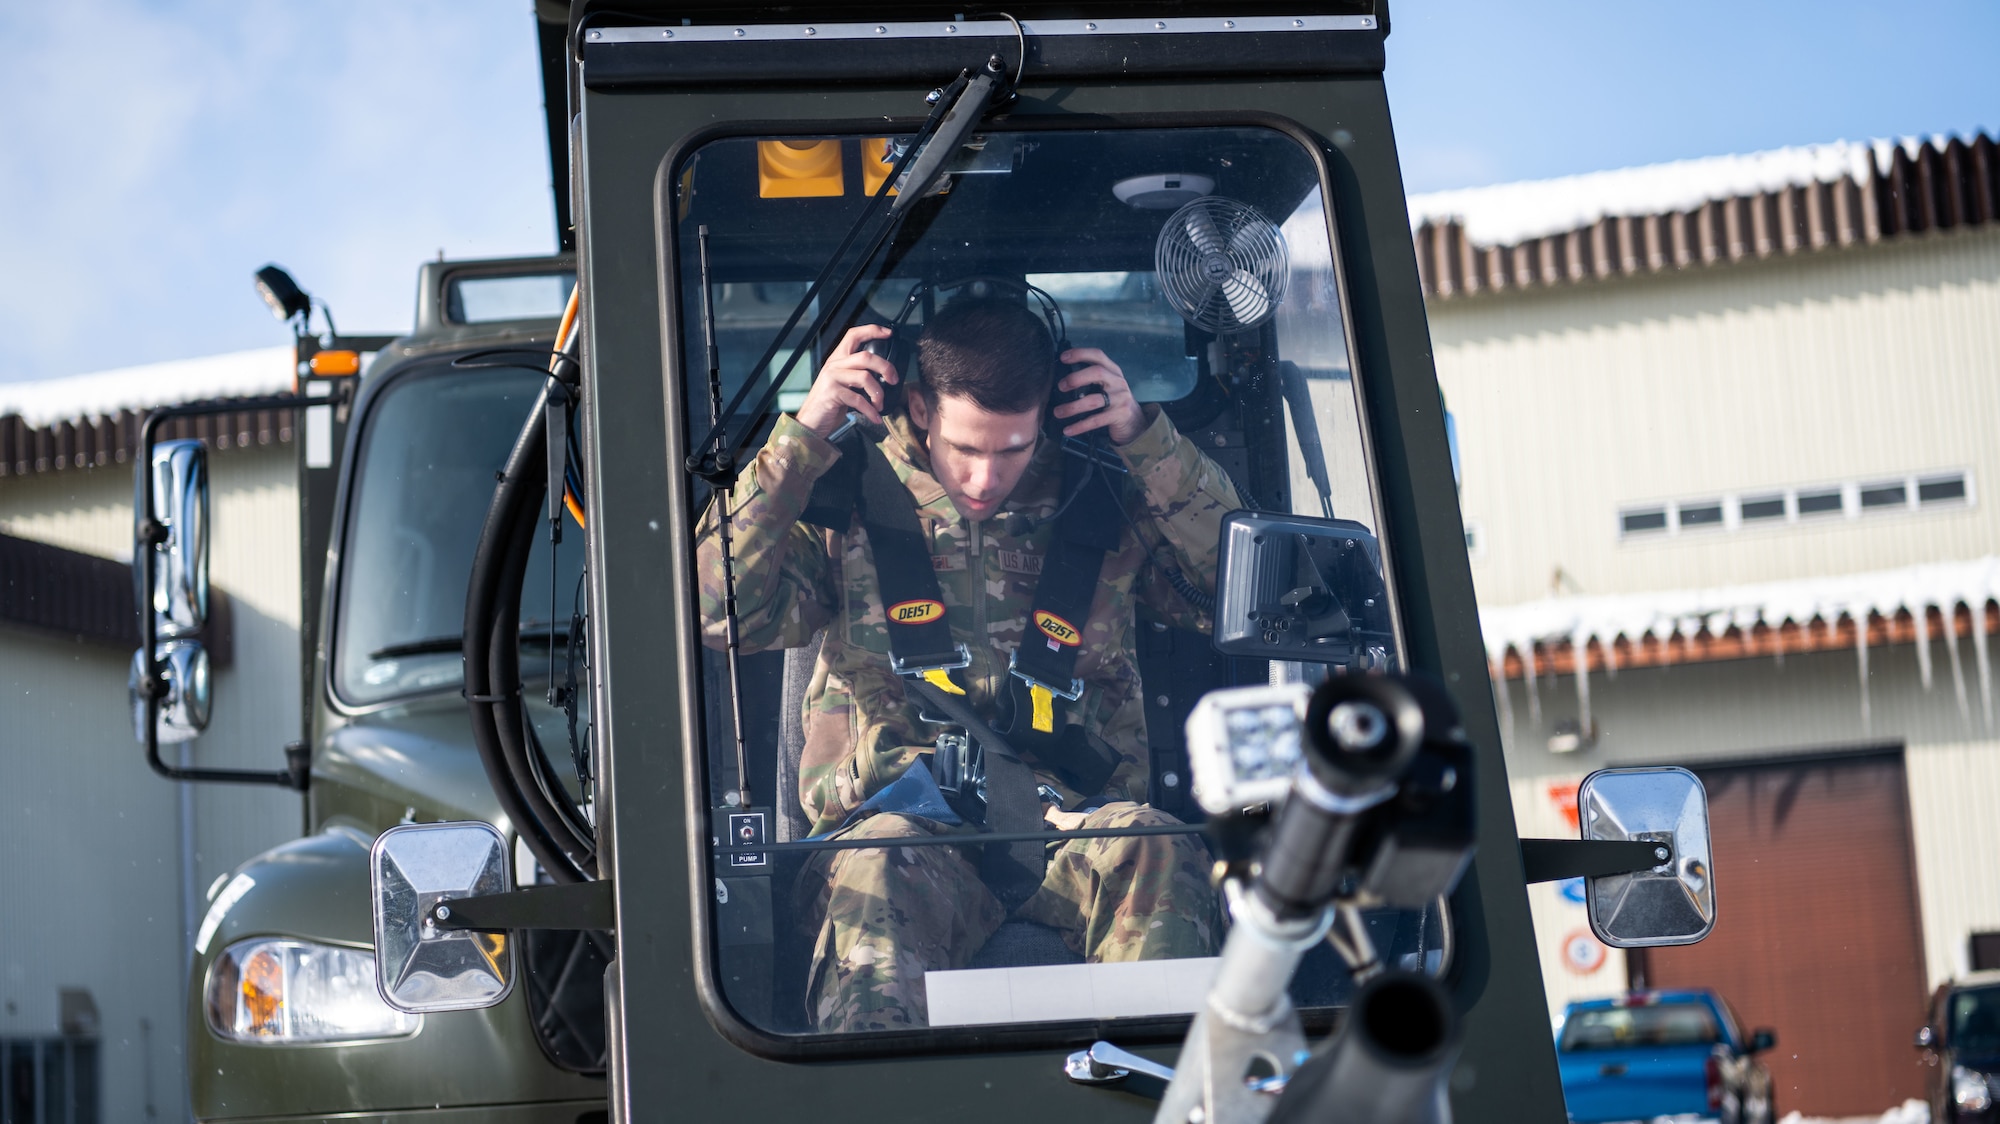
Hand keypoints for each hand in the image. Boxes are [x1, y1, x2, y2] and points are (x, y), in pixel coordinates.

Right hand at [795, 324, 898, 438]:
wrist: (809, 422)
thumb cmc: (828, 404)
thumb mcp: (842, 383)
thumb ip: (856, 374)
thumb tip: (883, 374)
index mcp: (837, 360)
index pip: (853, 335)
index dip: (872, 330)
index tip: (888, 333)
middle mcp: (834, 365)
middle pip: (866, 356)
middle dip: (885, 367)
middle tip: (893, 379)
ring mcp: (832, 379)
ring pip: (865, 377)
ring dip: (878, 393)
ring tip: (879, 404)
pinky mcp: (832, 394)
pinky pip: (858, 399)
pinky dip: (870, 410)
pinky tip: (875, 417)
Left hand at [1052, 348, 1144, 444]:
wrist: (1135, 422)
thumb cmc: (1114, 401)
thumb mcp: (1107, 385)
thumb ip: (1091, 378)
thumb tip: (1061, 378)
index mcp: (1112, 371)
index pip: (1097, 355)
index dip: (1080, 353)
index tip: (1063, 357)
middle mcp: (1118, 381)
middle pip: (1097, 372)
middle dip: (1076, 378)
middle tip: (1061, 386)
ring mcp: (1121, 398)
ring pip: (1094, 400)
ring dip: (1072, 407)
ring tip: (1058, 412)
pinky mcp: (1120, 415)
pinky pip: (1096, 420)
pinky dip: (1080, 426)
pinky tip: (1068, 430)